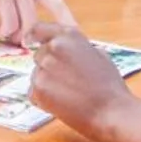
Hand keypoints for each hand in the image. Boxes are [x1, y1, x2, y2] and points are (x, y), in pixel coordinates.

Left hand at [27, 21, 134, 137]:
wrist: (111, 112)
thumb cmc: (109, 86)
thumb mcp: (99, 54)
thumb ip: (78, 47)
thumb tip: (68, 48)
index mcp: (69, 36)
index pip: (40, 29)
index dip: (33, 36)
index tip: (29, 41)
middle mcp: (53, 48)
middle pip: (39, 55)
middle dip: (48, 65)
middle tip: (67, 80)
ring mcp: (43, 68)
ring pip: (36, 74)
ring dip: (46, 83)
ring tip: (68, 93)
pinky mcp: (38, 89)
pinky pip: (33, 92)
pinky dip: (43, 98)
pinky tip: (62, 103)